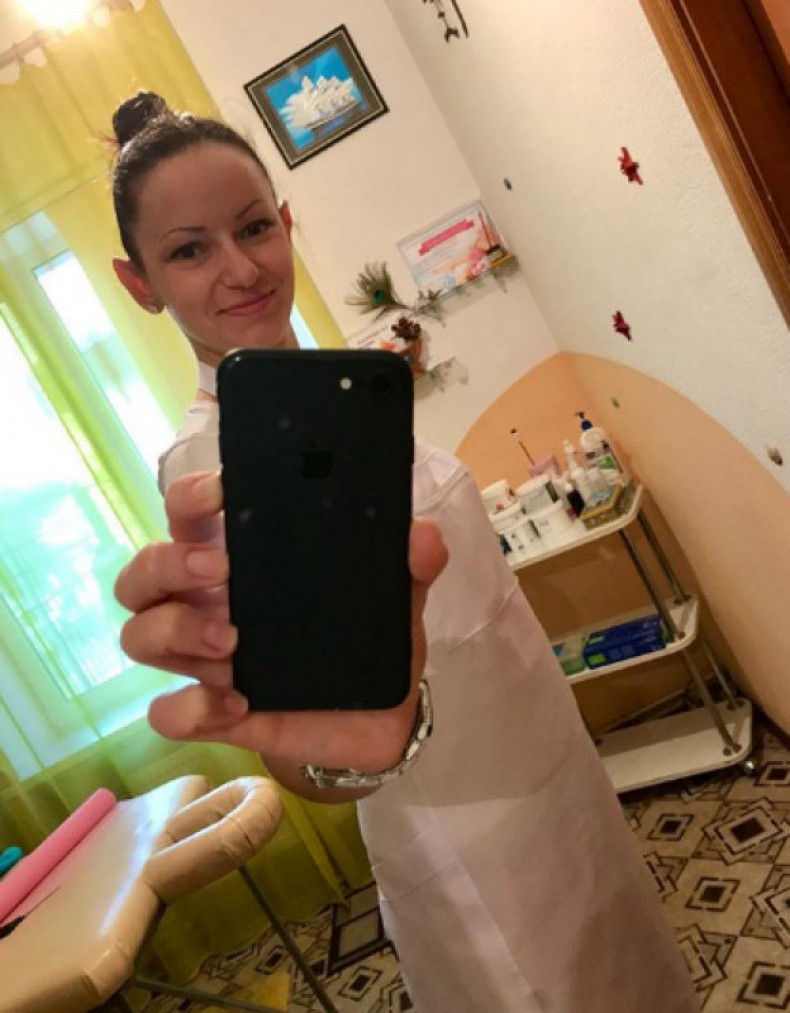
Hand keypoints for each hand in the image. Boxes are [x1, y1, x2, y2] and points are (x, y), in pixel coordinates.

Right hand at [115, 472, 446, 776]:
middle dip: (166, 564)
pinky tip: (238, 704)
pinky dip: (191, 708)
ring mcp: (204, 662)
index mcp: (243, 561)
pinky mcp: (213, 715)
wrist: (381, 718)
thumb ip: (412, 565)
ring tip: (234, 644)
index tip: (223, 491)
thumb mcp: (397, 598)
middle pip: (141, 575)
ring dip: (174, 634)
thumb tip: (422, 536)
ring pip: (138, 636)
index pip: (189, 516)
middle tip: (222, 571)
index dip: (190, 498)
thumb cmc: (370, 641)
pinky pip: (167, 713)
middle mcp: (208, 605)